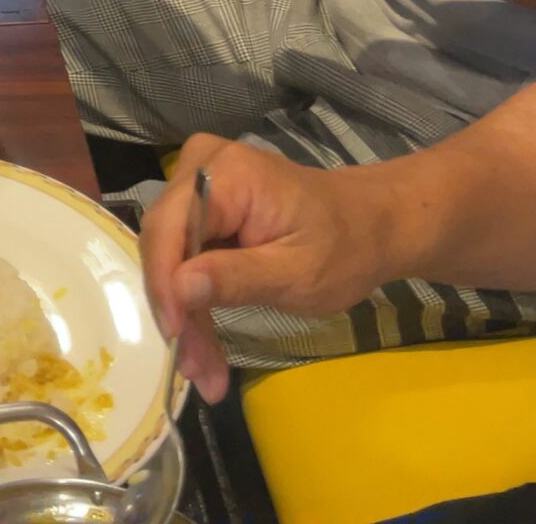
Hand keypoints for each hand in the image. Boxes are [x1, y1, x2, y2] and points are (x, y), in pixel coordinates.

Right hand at [140, 137, 381, 401]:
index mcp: (230, 173)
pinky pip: (184, 254)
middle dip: (178, 309)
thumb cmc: (345, 248)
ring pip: (171, 255)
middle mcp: (202, 166)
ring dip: (185, 313)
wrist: (370, 225)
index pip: (172, 226)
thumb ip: (237, 278)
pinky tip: (204, 341)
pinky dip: (194, 299)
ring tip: (204, 369)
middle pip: (166, 242)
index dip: (166, 283)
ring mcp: (199, 181)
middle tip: (195, 369)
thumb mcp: (299, 274)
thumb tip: (178, 289)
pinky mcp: (202, 205)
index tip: (175, 338)